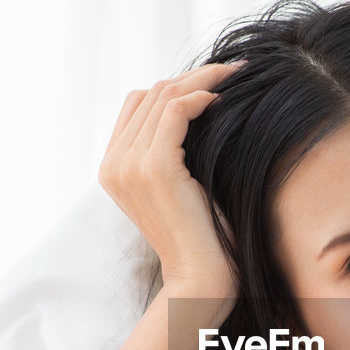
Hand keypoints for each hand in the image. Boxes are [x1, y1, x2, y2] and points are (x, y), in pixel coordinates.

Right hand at [97, 63, 243, 295]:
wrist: (201, 279)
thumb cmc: (203, 238)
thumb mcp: (183, 188)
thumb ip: (176, 155)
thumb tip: (202, 109)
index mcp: (113, 168)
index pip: (138, 104)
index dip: (175, 85)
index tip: (215, 81)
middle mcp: (113, 164)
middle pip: (149, 93)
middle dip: (194, 75)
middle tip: (234, 70)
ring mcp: (128, 165)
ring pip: (163, 95)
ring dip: (203, 79)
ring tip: (237, 76)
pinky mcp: (154, 167)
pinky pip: (175, 110)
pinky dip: (201, 97)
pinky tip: (224, 101)